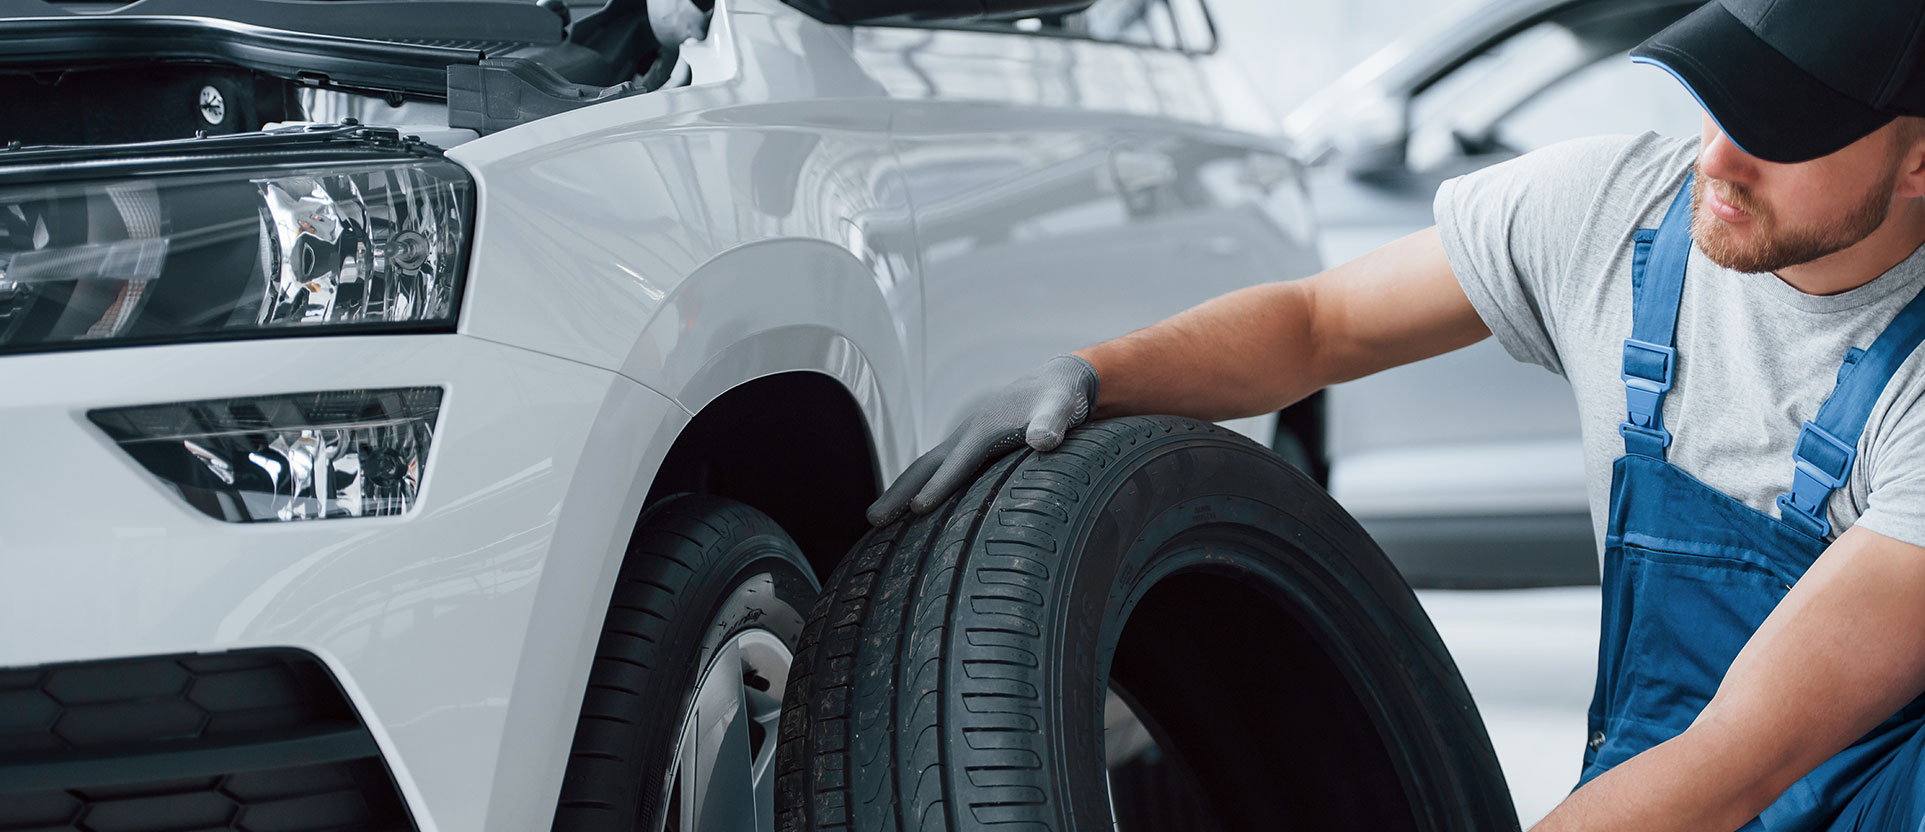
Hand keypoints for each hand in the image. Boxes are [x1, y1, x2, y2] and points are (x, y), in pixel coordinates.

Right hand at [867, 354, 1098, 525]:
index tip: (919, 508)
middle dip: (900, 491)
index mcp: (985, 428)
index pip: (958, 463)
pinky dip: (919, 487)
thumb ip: (1053, 422)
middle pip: (926, 466)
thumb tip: (1044, 441)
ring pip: (926, 469)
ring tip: (878, 520)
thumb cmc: (1059, 397)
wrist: (1055, 383)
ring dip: (901, 492)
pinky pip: (938, 470)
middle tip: (874, 519)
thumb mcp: (1062, 407)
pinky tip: (911, 511)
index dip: (940, 485)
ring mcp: (965, 442)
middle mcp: (968, 435)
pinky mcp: (970, 449)